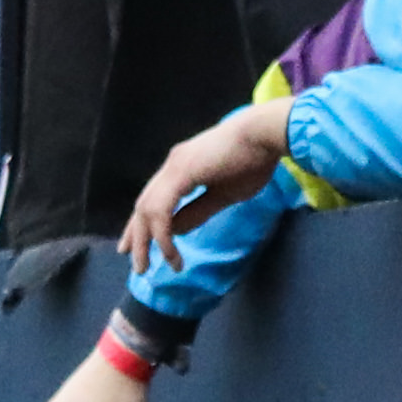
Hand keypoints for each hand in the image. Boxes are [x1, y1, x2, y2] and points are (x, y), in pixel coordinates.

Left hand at [115, 105, 288, 268]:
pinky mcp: (181, 172)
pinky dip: (162, 234)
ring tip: (146, 267)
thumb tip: (175, 230)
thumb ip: (198, 211)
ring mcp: (174, 167)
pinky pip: (161, 210)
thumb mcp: (224, 195)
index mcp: (182, 168)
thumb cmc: (254, 161)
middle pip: (144, 205)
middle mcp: (172, 166)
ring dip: (145, 241)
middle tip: (135, 264)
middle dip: (136, 236)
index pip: (153, 199)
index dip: (143, 224)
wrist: (265, 134)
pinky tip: (168, 253)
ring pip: (147, 209)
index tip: (137, 247)